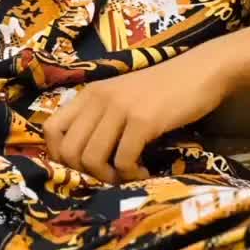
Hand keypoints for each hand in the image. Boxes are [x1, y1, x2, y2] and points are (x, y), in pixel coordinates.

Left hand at [43, 49, 230, 184]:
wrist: (200, 72)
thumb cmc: (162, 90)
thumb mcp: (121, 99)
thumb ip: (100, 118)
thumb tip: (81, 158)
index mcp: (89, 94)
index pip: (50, 129)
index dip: (60, 155)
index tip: (84, 166)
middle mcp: (98, 98)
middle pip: (69, 151)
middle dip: (87, 173)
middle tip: (110, 174)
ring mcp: (119, 108)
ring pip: (91, 159)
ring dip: (110, 177)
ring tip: (129, 173)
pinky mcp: (143, 120)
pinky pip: (123, 160)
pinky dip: (132, 174)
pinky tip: (145, 170)